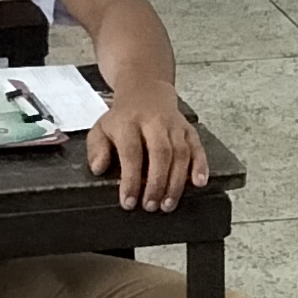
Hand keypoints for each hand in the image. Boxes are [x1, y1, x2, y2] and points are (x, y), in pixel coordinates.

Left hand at [81, 92, 210, 212]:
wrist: (145, 90)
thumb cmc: (123, 118)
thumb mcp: (101, 128)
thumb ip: (97, 149)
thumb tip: (99, 168)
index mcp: (128, 122)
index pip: (131, 152)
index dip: (131, 179)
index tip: (129, 201)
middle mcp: (154, 122)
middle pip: (160, 152)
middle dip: (157, 183)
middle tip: (151, 206)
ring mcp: (174, 125)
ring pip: (181, 153)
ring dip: (176, 181)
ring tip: (168, 204)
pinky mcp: (188, 129)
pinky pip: (198, 147)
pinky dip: (200, 166)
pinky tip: (198, 183)